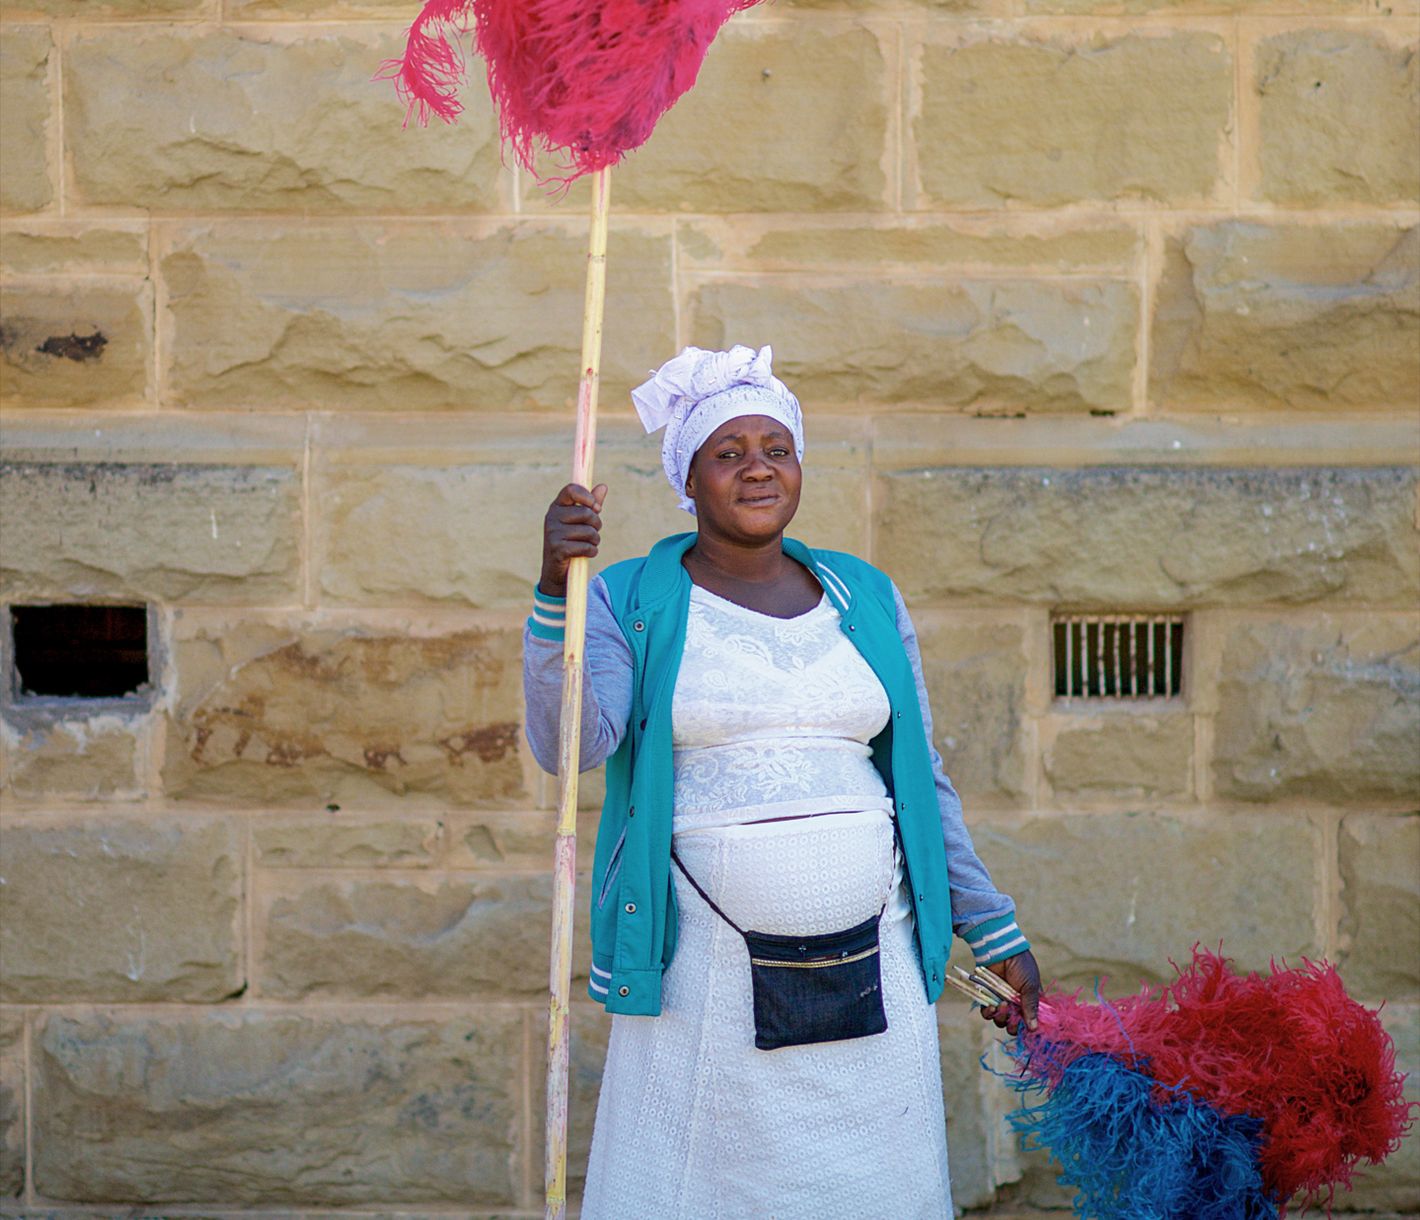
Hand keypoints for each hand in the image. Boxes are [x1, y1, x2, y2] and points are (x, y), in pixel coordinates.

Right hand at [540, 482, 607, 597]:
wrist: (557, 571)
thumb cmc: (571, 541)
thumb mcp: (581, 522)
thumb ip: (591, 504)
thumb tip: (603, 486)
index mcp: (557, 506)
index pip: (571, 489)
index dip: (587, 496)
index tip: (596, 507)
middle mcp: (552, 517)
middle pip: (586, 513)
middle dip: (597, 524)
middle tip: (594, 532)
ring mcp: (553, 533)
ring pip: (588, 531)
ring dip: (595, 540)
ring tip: (589, 544)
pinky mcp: (557, 549)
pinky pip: (585, 547)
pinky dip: (592, 551)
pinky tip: (586, 554)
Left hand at [978, 950, 1040, 1035]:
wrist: (1002, 951)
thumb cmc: (1021, 967)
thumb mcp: (1030, 987)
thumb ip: (1031, 1008)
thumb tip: (1034, 1029)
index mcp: (1030, 1003)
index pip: (1030, 1022)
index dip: (1028, 1028)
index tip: (1026, 1028)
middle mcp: (1016, 1005)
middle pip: (1014, 1026)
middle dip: (1013, 1025)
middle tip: (1013, 1016)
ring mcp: (1002, 1002)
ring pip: (1000, 1021)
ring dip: (1001, 1017)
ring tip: (1002, 1004)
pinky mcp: (989, 998)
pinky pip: (987, 1013)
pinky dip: (989, 1013)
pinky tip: (991, 1006)